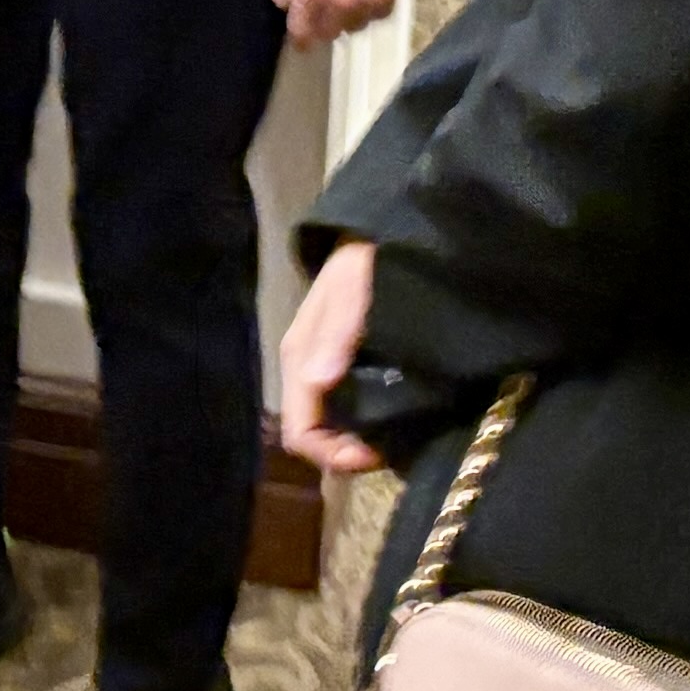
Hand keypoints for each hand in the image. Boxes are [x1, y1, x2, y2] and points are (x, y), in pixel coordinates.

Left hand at [277, 0, 411, 46]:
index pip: (301, 30)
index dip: (297, 35)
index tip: (296, 32)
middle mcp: (341, 1)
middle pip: (328, 33)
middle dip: (319, 27)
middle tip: (315, 14)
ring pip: (353, 27)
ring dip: (343, 19)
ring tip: (339, 3)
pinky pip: (376, 15)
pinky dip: (368, 10)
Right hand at [277, 241, 382, 475]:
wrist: (381, 235)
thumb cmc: (367, 259)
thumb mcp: (354, 286)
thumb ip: (338, 329)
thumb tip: (318, 379)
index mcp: (299, 356)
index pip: (299, 430)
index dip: (331, 454)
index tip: (372, 455)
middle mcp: (305, 368)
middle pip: (311, 434)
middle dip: (343, 453)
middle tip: (386, 451)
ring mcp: (323, 368)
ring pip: (327, 425)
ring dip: (354, 441)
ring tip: (390, 439)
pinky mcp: (342, 365)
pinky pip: (344, 408)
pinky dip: (363, 424)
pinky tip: (389, 418)